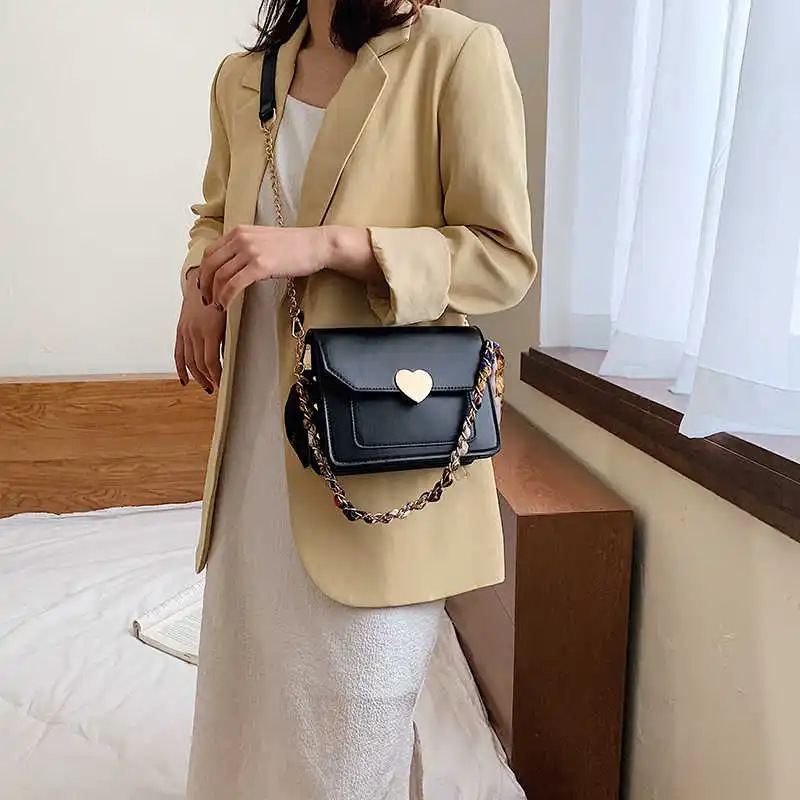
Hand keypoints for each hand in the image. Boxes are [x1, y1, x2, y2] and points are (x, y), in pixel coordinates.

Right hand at [175, 267, 225, 392]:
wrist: (203, 278)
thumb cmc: (223, 295)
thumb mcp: (231, 315)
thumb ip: (230, 335)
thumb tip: (232, 356)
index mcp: (209, 330)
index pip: (211, 361)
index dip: (216, 375)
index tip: (223, 384)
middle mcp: (195, 332)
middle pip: (199, 363)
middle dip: (208, 378)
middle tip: (217, 388)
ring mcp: (186, 331)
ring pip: (189, 361)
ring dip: (197, 376)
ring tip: (207, 386)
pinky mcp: (180, 329)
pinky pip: (178, 352)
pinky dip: (181, 368)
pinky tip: (185, 380)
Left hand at [197, 225, 329, 310]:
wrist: (316, 245)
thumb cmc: (296, 246)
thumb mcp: (264, 240)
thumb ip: (246, 248)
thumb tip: (234, 265)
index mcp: (240, 231)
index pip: (211, 252)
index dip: (203, 271)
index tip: (205, 285)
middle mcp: (241, 238)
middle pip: (211, 264)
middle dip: (205, 285)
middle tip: (207, 300)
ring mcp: (250, 251)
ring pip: (221, 276)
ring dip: (215, 294)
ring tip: (217, 306)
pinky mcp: (260, 265)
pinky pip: (235, 284)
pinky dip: (227, 297)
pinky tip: (226, 305)